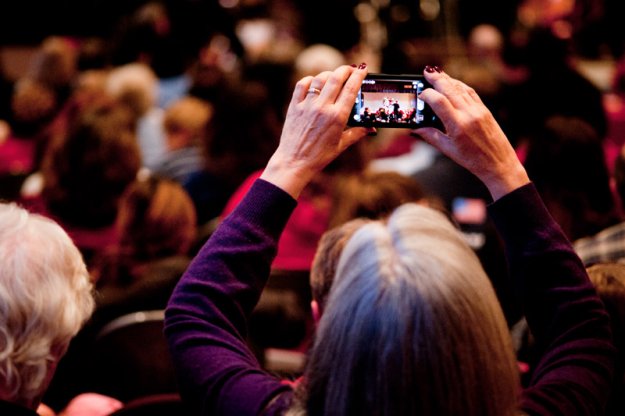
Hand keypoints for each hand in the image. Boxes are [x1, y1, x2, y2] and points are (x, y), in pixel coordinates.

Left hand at [261, 65, 368, 197]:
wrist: (294, 162)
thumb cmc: (319, 156)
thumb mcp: (341, 145)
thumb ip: (357, 133)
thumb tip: (371, 127)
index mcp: (337, 117)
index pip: (351, 89)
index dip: (358, 75)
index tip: (363, 69)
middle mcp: (322, 108)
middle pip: (336, 78)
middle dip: (346, 69)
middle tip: (351, 69)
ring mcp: (307, 106)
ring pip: (320, 79)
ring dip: (329, 74)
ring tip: (334, 76)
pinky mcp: (294, 106)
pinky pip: (302, 85)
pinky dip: (310, 80)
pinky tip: (315, 82)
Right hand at [414, 69, 528, 200]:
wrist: (499, 163)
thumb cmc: (473, 160)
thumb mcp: (448, 150)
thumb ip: (431, 136)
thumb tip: (416, 128)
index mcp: (458, 126)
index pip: (439, 102)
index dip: (427, 94)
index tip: (420, 94)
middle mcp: (469, 114)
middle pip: (450, 89)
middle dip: (437, 79)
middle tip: (426, 72)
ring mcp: (478, 110)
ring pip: (460, 88)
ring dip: (448, 79)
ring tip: (437, 74)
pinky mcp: (485, 110)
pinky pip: (470, 92)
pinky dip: (460, 85)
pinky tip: (453, 83)